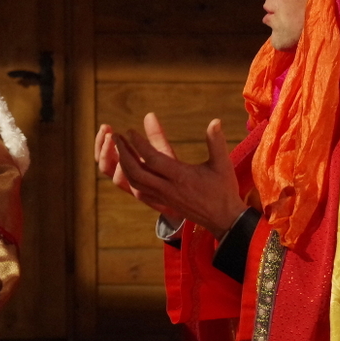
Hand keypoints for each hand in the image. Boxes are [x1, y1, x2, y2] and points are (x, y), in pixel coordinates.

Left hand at [113, 113, 245, 239]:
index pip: (153, 159)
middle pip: (137, 171)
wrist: (223, 219)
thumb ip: (216, 142)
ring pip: (135, 182)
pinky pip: (139, 191)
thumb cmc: (223, 190)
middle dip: (123, 153)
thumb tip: (215, 121)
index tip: (130, 130)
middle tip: (115, 137)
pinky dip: (130, 178)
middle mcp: (168, 188)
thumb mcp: (222, 165)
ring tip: (118, 148)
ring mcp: (163, 197)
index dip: (139, 144)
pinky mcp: (163, 202)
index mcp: (180, 177)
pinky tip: (127, 167)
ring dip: (123, 165)